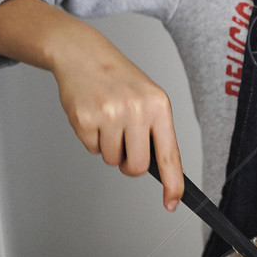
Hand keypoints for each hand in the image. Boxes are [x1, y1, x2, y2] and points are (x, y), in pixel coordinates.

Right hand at [51, 26, 183, 208]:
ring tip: (107, 119)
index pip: (169, 154)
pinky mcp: (85, 119)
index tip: (171, 202)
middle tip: (124, 143)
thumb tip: (162, 171)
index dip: (172, 183)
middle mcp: (137, 110)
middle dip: (129, 164)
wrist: (84, 54)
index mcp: (158, 106)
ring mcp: (110, 115)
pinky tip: (93, 115)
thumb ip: (156, 131)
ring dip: (108, 147)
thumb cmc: (119, 79)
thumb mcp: (148, 98)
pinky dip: (92, 139)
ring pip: (112, 160)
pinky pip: (92, 149)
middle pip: (137, 167)